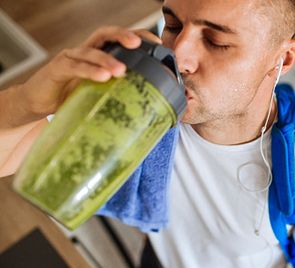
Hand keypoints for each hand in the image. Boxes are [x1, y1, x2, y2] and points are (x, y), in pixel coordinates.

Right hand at [18, 26, 160, 120]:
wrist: (38, 101)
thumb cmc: (69, 95)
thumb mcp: (95, 93)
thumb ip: (113, 92)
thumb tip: (140, 106)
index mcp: (96, 56)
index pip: (117, 39)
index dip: (135, 36)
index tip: (155, 43)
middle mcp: (84, 52)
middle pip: (105, 34)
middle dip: (123, 35)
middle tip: (139, 44)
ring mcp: (70, 58)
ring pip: (90, 51)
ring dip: (107, 59)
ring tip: (121, 70)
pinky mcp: (57, 69)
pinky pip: (74, 67)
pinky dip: (89, 71)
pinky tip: (102, 77)